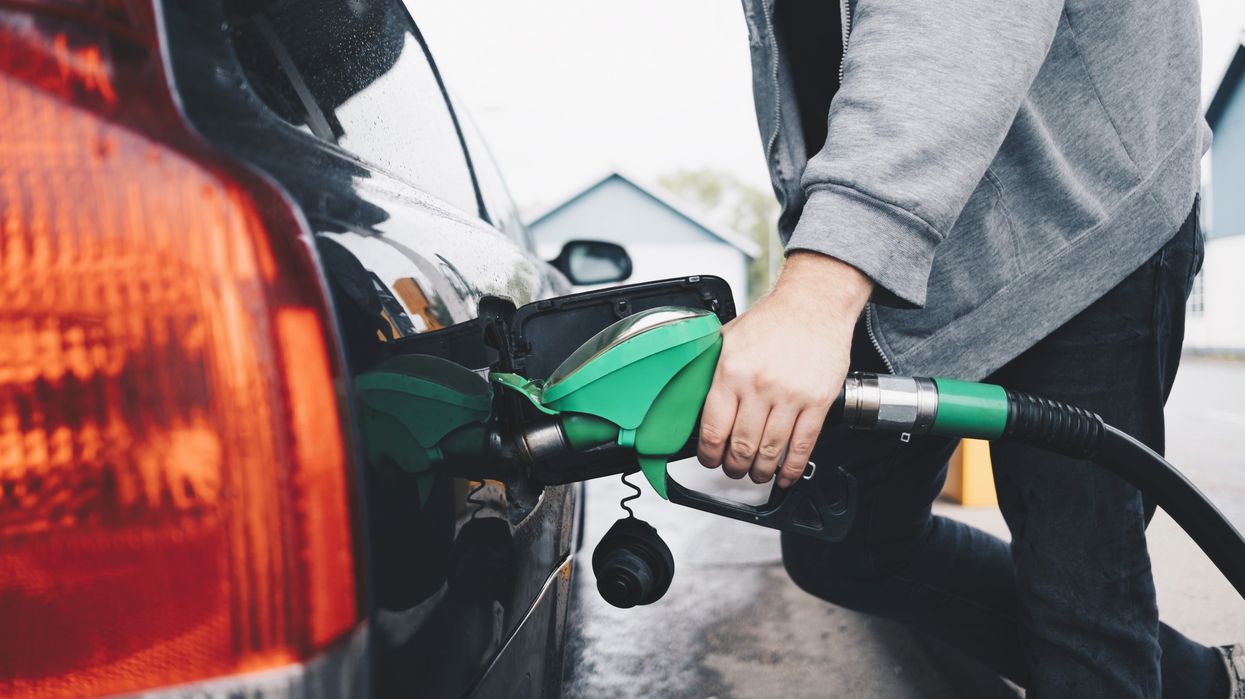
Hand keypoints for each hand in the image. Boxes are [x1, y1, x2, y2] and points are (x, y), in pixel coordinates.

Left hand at [696, 252, 872, 486]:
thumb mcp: (729, 337)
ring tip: (755, 473)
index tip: (709, 458)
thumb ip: (711, 368)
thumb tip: (692, 394)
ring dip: (760, 471)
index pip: (713, 428)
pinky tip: (785, 475)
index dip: (708, 454)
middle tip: (732, 469)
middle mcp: (759, 386)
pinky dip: (792, 468)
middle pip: (741, 446)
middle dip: (733, 467)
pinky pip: (803, 445)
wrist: (814, 304)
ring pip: (770, 451)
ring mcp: (791, 396)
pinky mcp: (818, 402)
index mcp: (732, 371)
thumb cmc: (772, 320)